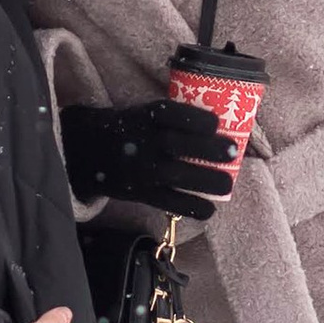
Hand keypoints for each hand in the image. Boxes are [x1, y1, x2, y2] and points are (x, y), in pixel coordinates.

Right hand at [59, 97, 235, 219]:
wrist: (91, 150)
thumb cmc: (133, 127)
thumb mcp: (146, 112)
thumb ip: (175, 118)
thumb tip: (222, 125)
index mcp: (145, 116)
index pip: (171, 113)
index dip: (195, 119)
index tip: (216, 124)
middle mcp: (143, 141)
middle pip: (177, 144)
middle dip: (208, 148)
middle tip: (232, 151)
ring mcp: (141, 169)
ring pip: (176, 176)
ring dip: (205, 181)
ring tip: (226, 184)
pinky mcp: (140, 192)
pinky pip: (168, 203)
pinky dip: (191, 207)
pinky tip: (209, 209)